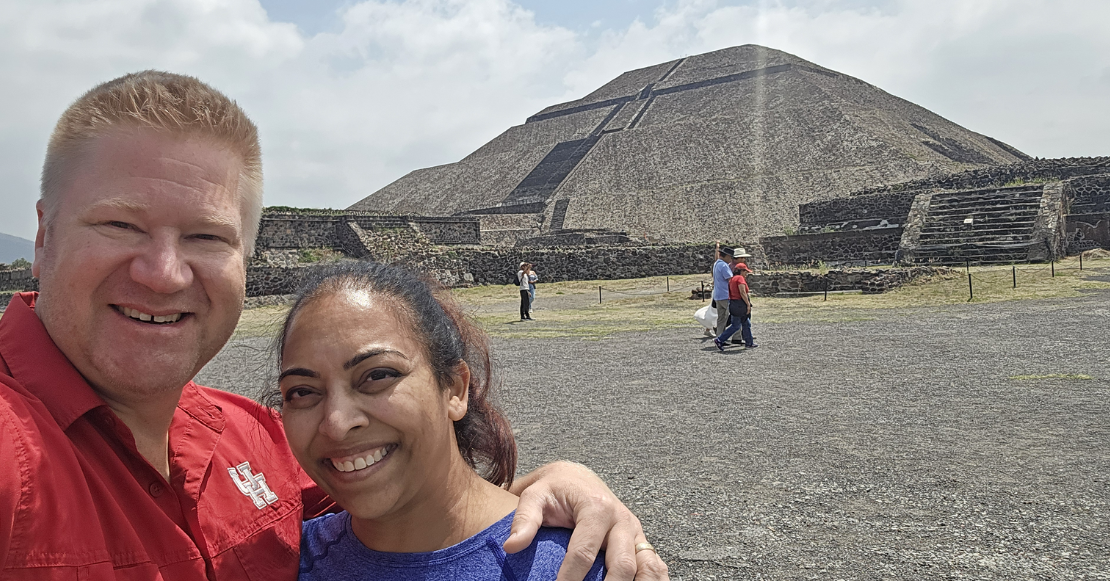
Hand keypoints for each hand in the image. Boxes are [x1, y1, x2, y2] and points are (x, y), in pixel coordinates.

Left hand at [505, 461, 668, 580]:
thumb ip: (524, 519)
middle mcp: (622, 520)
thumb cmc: (554, 490)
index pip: (583, 551)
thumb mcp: (535, 496)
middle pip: (622, 564)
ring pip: (648, 566)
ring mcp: (635, 533)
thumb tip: (512, 546)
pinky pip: (655, 565)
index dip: (570, 577)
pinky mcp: (641, 542)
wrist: (577, 477)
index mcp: (596, 507)